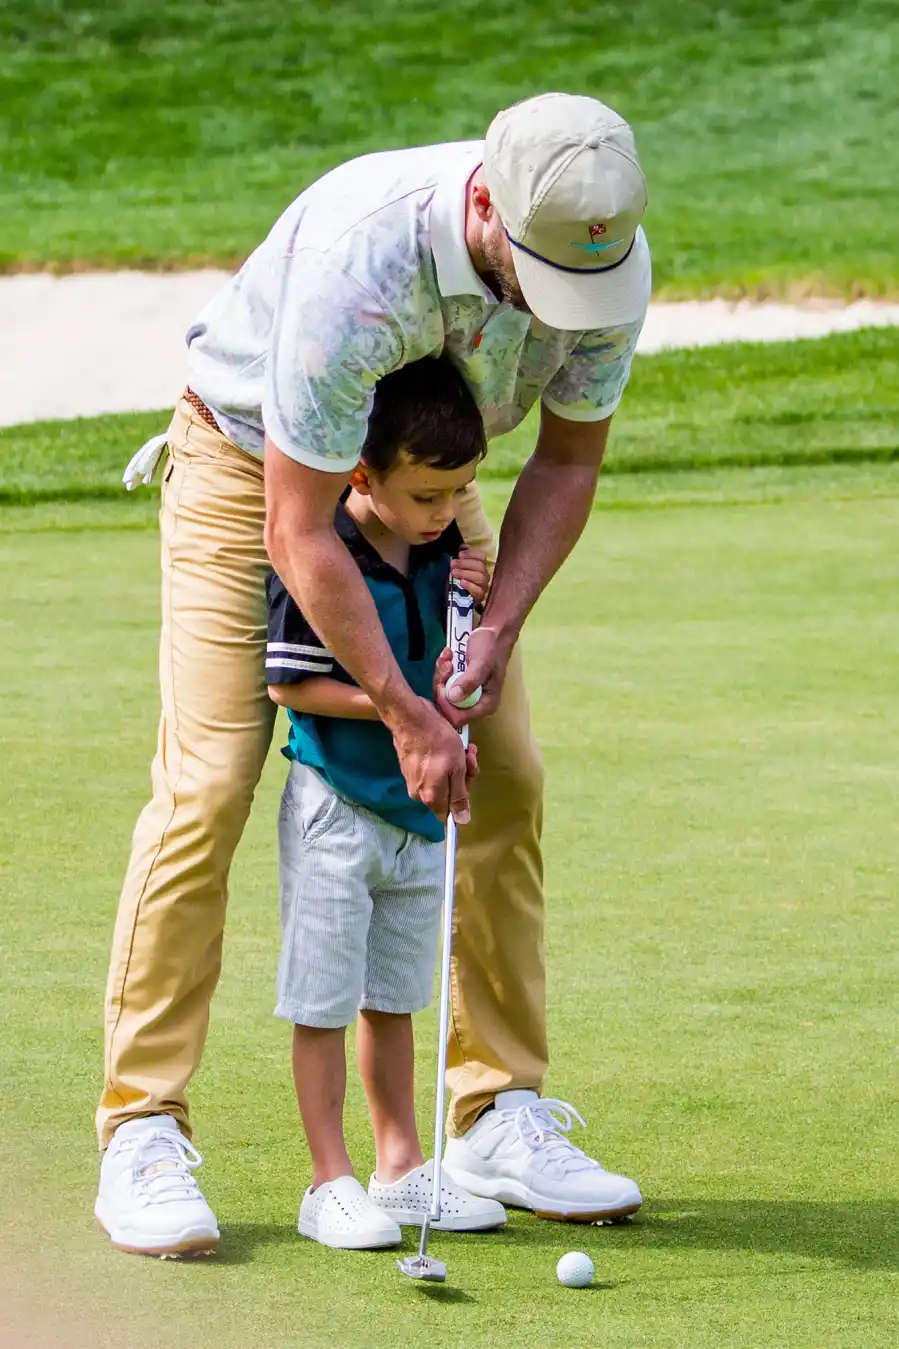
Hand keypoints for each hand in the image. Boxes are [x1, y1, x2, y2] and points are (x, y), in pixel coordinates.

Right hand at [389, 696, 471, 822]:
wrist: (411, 719)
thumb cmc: (438, 743)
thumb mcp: (457, 769)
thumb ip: (459, 796)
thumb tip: (462, 821)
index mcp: (431, 797)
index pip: (453, 808)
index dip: (465, 790)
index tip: (470, 770)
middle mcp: (418, 793)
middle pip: (447, 791)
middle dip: (461, 774)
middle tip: (469, 753)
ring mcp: (411, 779)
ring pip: (439, 778)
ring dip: (453, 764)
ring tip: (460, 745)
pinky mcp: (407, 766)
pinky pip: (429, 769)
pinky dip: (439, 759)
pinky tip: (446, 744)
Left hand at [434, 624, 511, 727]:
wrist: (491, 632)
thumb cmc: (490, 648)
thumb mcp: (481, 663)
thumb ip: (469, 681)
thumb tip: (453, 697)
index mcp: (486, 705)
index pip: (459, 719)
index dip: (446, 705)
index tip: (442, 685)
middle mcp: (474, 704)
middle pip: (447, 707)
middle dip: (442, 685)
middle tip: (447, 665)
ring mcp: (464, 694)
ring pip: (442, 694)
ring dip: (441, 674)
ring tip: (448, 657)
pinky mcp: (457, 685)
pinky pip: (442, 683)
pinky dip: (442, 669)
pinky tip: (448, 655)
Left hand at [450, 546, 488, 605]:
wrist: (456, 598)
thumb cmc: (457, 580)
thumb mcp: (457, 567)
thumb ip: (461, 556)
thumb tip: (462, 546)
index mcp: (480, 564)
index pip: (481, 555)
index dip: (471, 553)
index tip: (459, 554)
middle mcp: (484, 574)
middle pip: (480, 566)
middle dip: (465, 563)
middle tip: (452, 564)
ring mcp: (483, 586)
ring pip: (480, 577)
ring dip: (465, 573)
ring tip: (454, 573)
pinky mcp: (480, 596)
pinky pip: (478, 591)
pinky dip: (470, 585)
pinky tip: (461, 582)